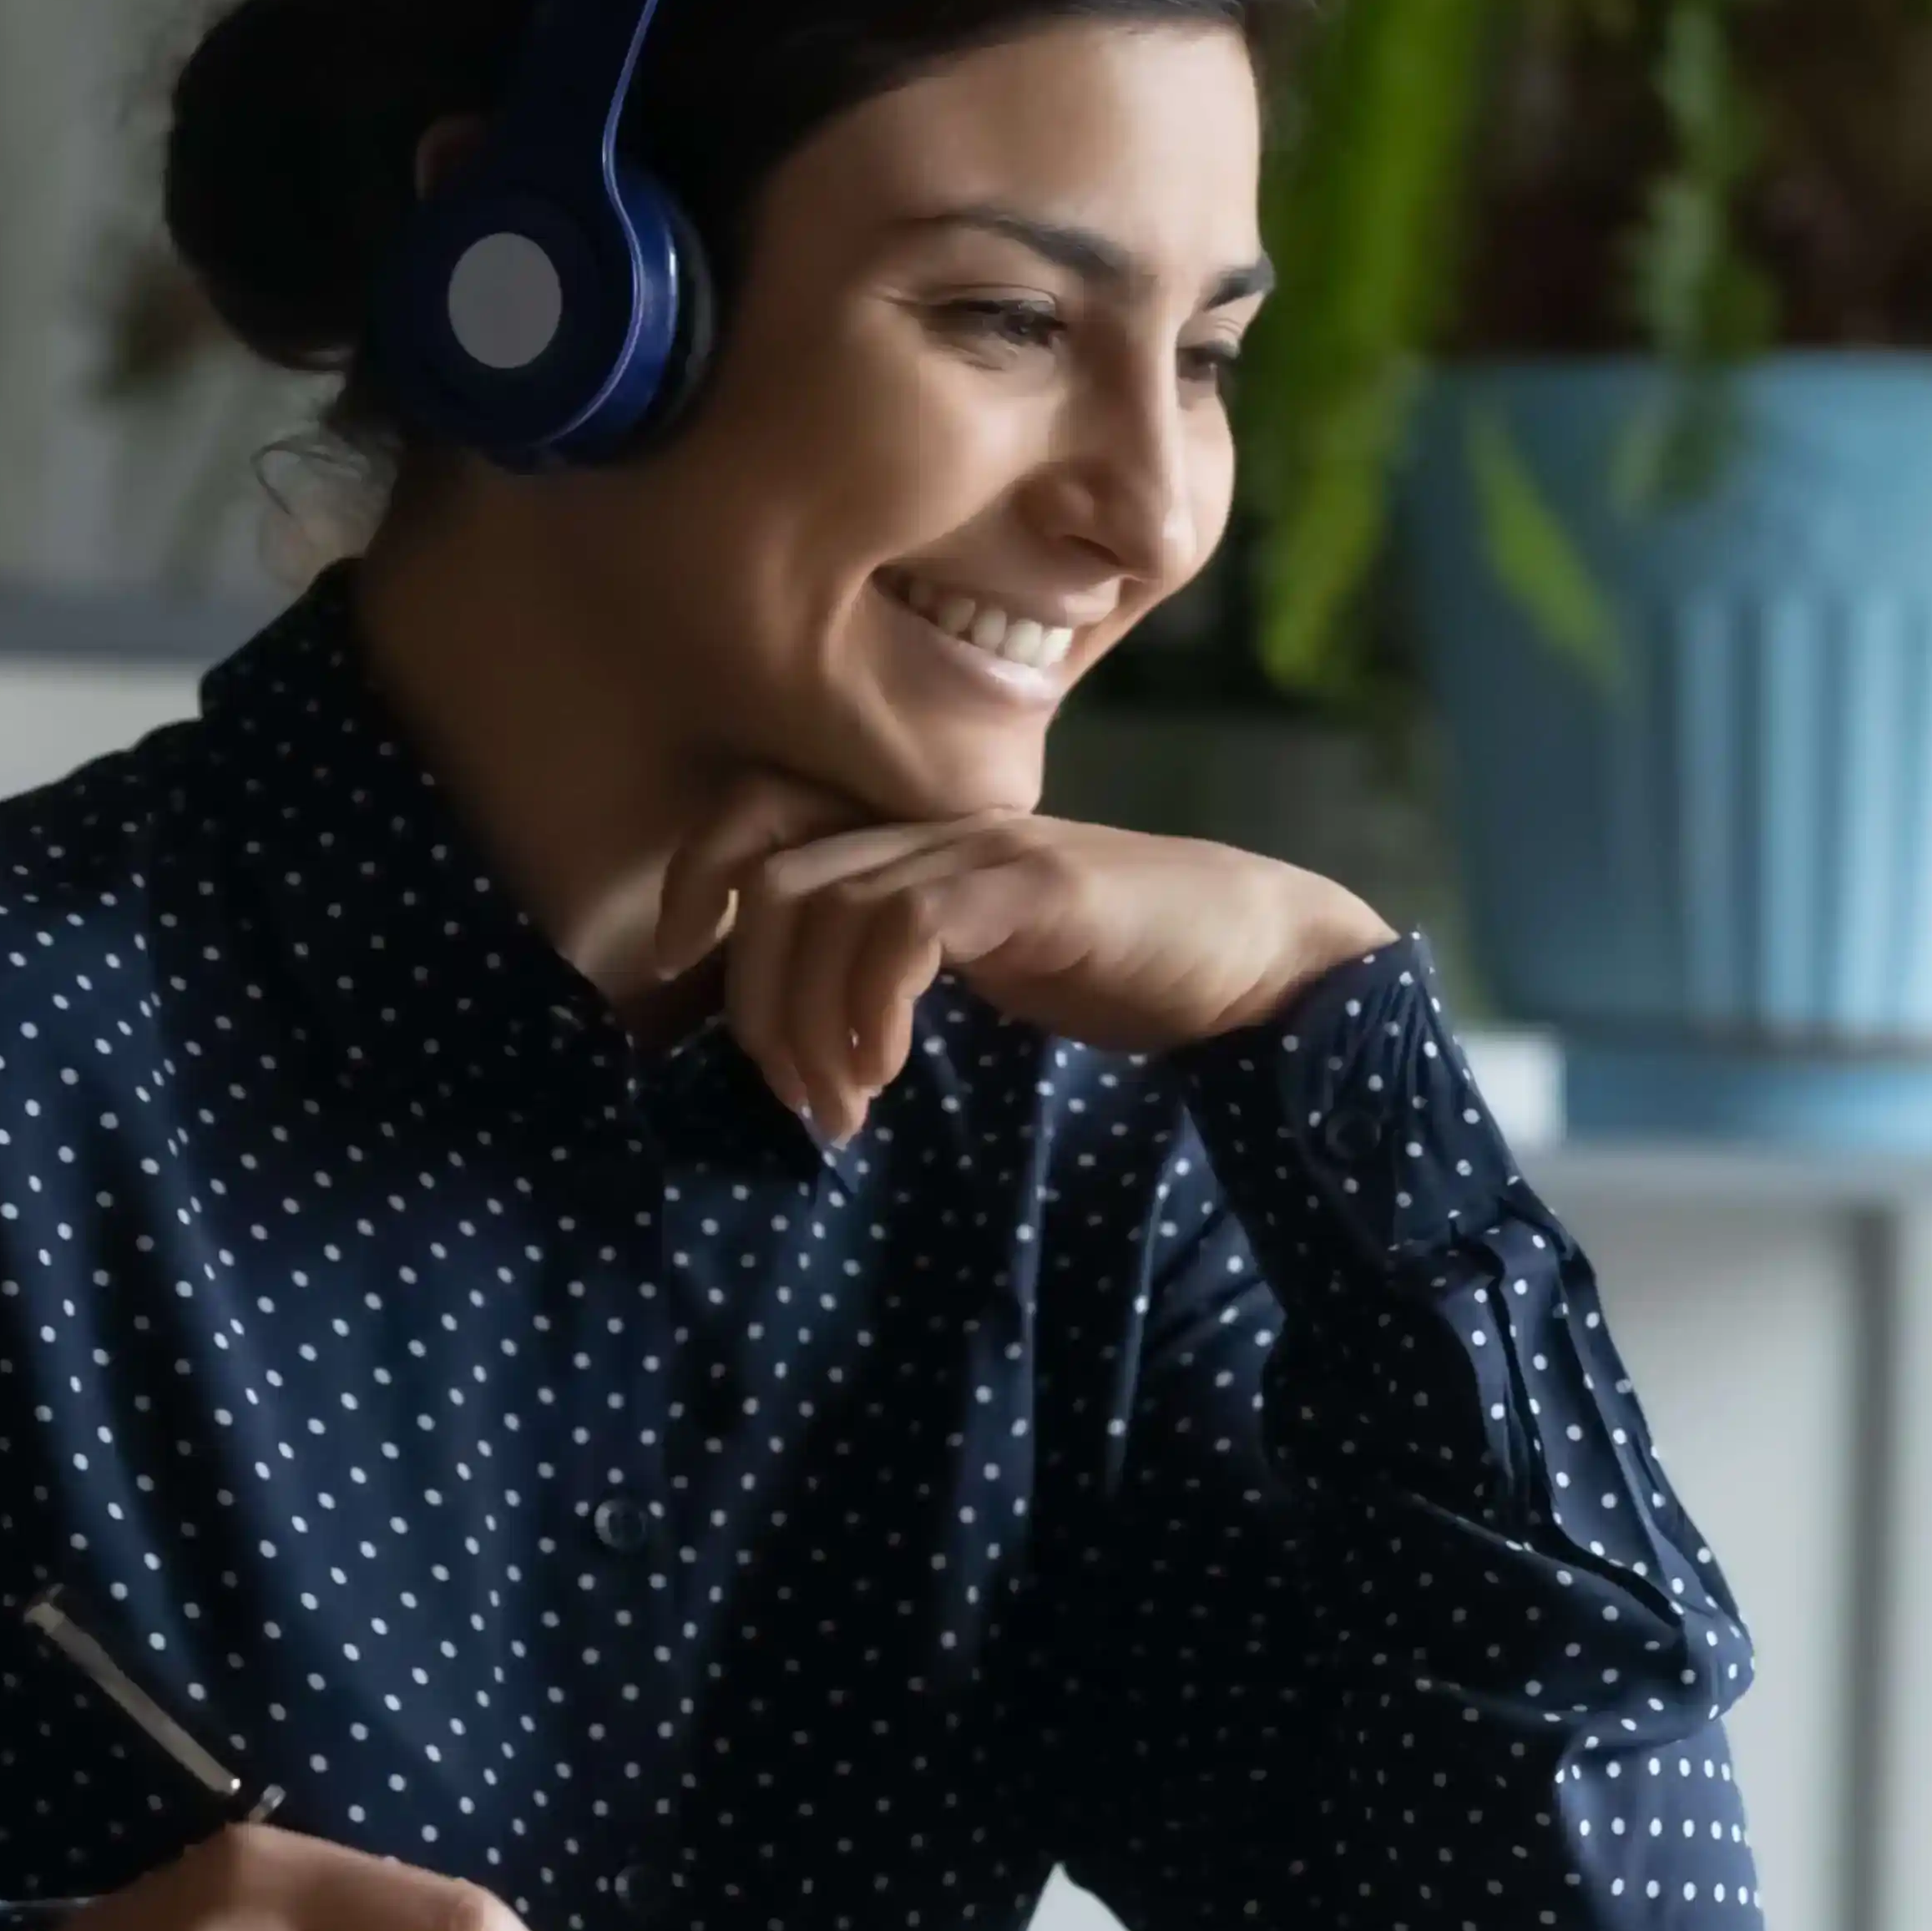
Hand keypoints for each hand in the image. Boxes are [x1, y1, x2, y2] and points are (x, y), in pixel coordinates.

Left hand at [643, 774, 1398, 1142]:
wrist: (1255, 955)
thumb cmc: (1123, 972)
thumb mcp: (986, 969)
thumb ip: (902, 971)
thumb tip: (806, 1044)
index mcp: (915, 843)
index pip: (762, 820)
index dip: (695, 879)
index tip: (675, 970)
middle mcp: (936, 829)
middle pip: (772, 883)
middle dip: (755, 1003)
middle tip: (797, 1101)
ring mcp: (984, 851)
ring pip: (823, 907)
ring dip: (809, 1026)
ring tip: (843, 1110)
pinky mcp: (1033, 886)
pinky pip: (905, 927)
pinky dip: (870, 1006)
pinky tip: (886, 1071)